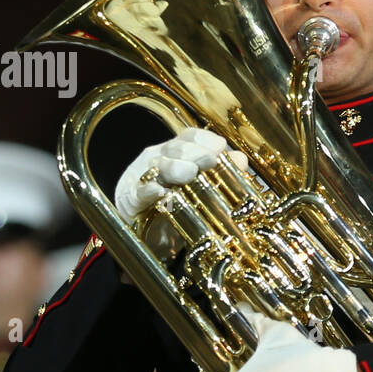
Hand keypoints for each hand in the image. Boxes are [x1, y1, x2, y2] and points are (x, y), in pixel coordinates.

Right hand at [113, 127, 248, 222]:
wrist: (149, 235)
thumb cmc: (178, 207)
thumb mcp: (201, 189)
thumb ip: (221, 173)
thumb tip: (241, 160)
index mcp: (176, 153)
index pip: (188, 136)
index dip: (205, 139)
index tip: (220, 147)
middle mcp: (158, 160)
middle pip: (175, 148)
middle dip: (195, 153)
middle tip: (210, 160)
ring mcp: (142, 179)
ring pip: (157, 166)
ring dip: (175, 167)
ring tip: (191, 173)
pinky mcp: (131, 202)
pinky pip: (139, 193)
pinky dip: (150, 191)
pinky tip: (160, 192)